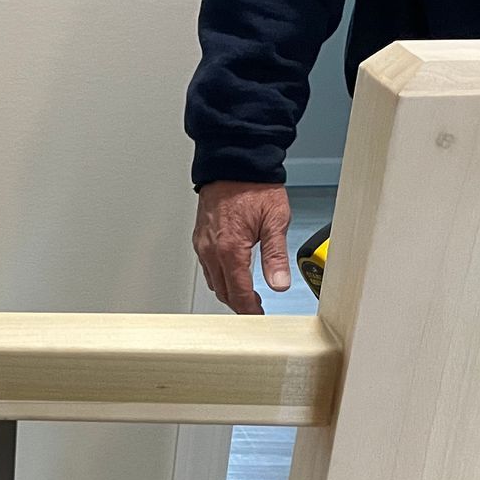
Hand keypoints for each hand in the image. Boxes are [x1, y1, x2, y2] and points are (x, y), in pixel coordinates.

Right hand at [192, 182, 292, 314]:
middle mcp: (212, 250)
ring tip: (245, 294)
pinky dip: (219, 277)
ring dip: (228, 291)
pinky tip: (231, 274)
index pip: (238, 292)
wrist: (233, 163)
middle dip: (239, 304)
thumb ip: (275, 256)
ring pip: (213, 281)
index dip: (249, 309)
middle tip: (255, 310)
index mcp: (231, 249)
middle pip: (223, 291)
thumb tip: (279, 283)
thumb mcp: (275, 220)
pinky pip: (207, 267)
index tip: (258, 316)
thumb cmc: (253, 186)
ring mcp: (203, 245)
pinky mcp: (200, 239)